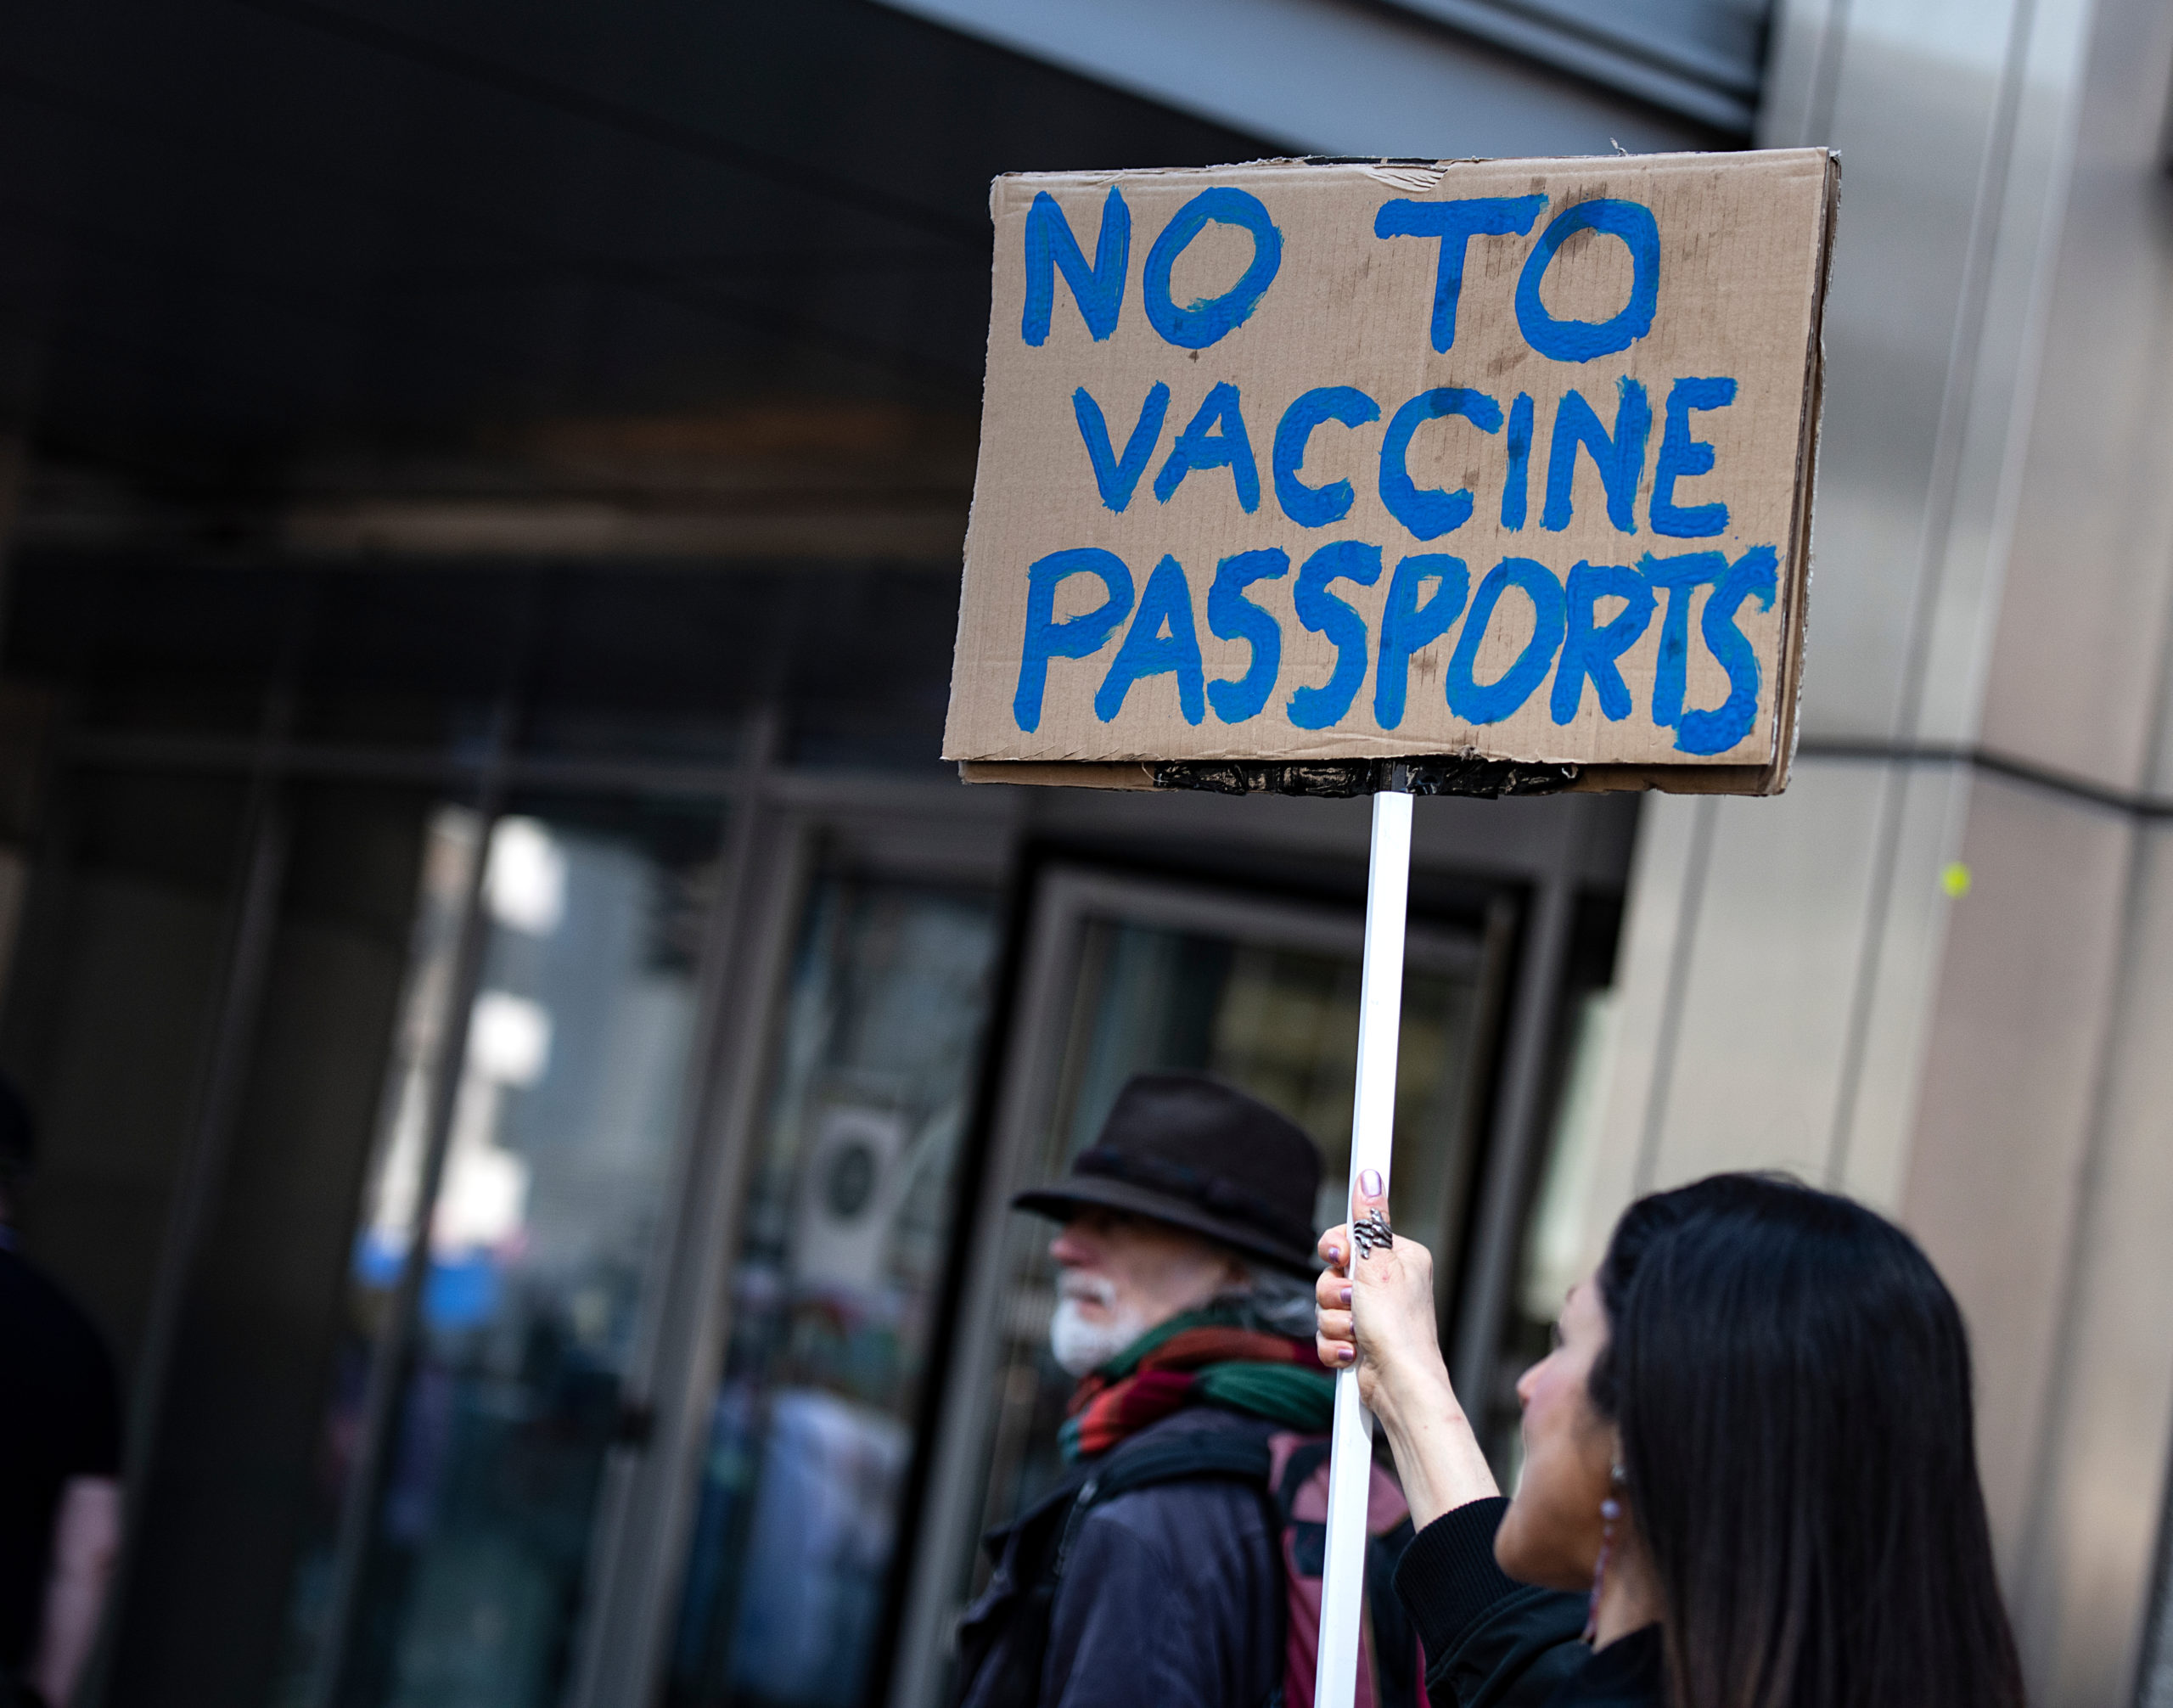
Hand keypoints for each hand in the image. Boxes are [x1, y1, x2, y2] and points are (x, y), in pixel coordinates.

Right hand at [1314, 1169, 1447, 1424]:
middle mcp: (1386, 1284)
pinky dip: (1334, 1345)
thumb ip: (1368, 1223)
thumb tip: (1370, 1176)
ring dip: (1334, 1322)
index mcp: (1399, 1258)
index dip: (1337, 1249)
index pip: (1351, 1235)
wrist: (1399, 1386)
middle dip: (1333, 1293)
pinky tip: (1352, 1353)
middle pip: (1332, 1272)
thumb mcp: (1377, 1266)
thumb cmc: (1398, 1329)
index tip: (1339, 1259)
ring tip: (1357, 1334)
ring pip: (1326, 1304)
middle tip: (1353, 1303)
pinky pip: (1327, 1332)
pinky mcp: (1359, 1339)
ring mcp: (1372, 1313)